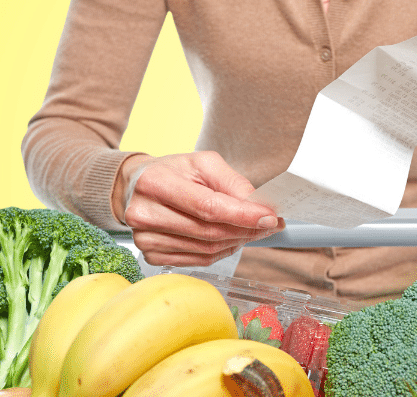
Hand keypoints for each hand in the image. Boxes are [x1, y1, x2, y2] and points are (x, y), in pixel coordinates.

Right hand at [112, 151, 283, 266]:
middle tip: (270, 224)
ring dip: (237, 241)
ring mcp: (146, 239)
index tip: (271, 217)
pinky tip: (230, 238)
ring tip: (252, 229)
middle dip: (247, 229)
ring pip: (208, 249)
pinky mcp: (152, 256)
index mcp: (156, 183)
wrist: (138, 186)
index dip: (243, 215)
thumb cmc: (174, 172)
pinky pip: (200, 260)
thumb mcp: (204, 163)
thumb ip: (233, 182)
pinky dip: (222, 251)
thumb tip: (259, 207)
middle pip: (210, 232)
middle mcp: (145, 214)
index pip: (208, 207)